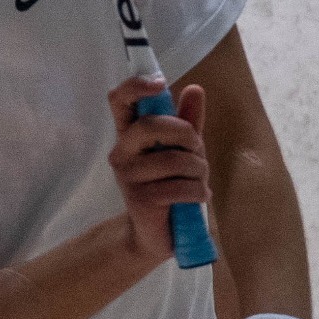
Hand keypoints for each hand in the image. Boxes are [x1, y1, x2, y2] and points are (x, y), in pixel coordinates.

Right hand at [105, 76, 207, 259]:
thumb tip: (195, 89)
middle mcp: (121, 151)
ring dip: (199, 170)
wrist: (157, 235)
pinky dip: (199, 192)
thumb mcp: (183, 150)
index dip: (136, 86)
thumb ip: (188, 121)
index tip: (160, 83)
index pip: (119, 100)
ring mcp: (128, 176)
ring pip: (174, 159)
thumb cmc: (170, 186)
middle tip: (197, 150)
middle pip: (151, 125)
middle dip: (186, 134)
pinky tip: (197, 197)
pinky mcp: (140, 199)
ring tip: (199, 181)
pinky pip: (180, 186)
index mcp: (129, 133)